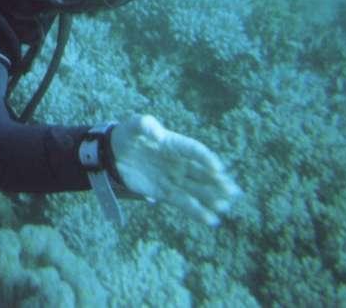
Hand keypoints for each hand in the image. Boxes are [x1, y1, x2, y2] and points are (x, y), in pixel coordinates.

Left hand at [111, 115, 240, 225]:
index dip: (206, 159)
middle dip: (218, 182)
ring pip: (196, 190)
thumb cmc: (128, 135)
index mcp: (175, 144)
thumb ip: (146, 125)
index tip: (218, 169)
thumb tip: (158, 133)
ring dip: (211, 198)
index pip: (194, 151)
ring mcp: (173, 178)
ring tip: (224, 206)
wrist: (113, 154)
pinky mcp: (164, 193)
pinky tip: (211, 220)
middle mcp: (179, 162)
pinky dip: (197, 211)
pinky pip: (183, 203)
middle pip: (202, 173)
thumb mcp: (135, 125)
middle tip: (233, 192)